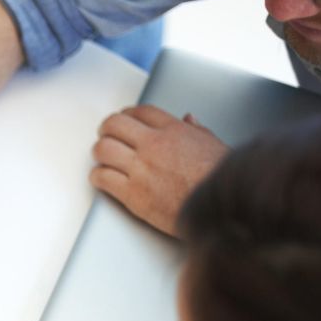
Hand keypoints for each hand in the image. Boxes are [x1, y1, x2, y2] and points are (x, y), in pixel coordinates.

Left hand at [90, 106, 228, 236]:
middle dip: (107, 129)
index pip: (141, 111)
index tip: (123, 120)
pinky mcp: (133, 193)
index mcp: (175, 131)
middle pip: (115, 124)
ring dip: (99, 152)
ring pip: (103, 149)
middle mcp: (154, 145)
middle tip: (106, 136)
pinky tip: (102, 179)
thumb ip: (198, 131)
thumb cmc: (223, 180)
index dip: (128, 114)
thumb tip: (190, 120)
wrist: (223, 208)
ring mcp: (141, 168)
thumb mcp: (217, 146)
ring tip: (103, 159)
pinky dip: (97, 176)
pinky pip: (102, 177)